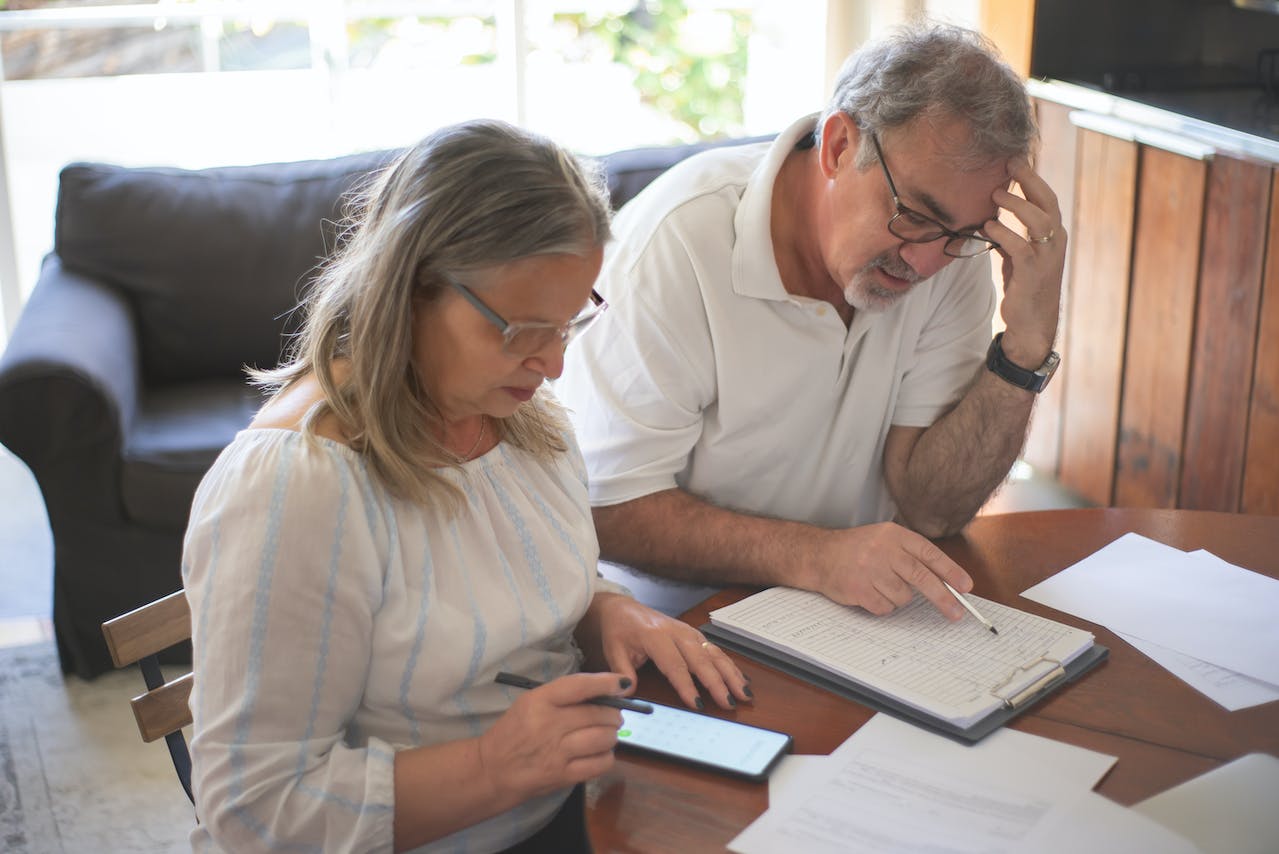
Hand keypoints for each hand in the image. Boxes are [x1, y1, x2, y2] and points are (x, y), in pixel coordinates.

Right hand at [477, 671, 625, 802]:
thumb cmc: (513, 732)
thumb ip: (563, 696)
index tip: (622, 684)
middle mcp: (549, 724)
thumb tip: (603, 692)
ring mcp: (557, 752)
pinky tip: (599, 753)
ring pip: (604, 738)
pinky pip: (600, 763)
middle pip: (598, 714)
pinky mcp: (563, 776)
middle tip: (613, 716)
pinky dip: (607, 756)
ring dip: (611, 735)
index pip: (580, 686)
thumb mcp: (530, 703)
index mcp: (539, 701)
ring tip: (605, 735)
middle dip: (613, 714)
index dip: (606, 683)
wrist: (492, 770)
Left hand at [580, 593, 751, 710]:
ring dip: (731, 674)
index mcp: (655, 636)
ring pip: (714, 653)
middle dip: (718, 683)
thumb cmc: (619, 630)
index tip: (697, 704)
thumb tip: (629, 693)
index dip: (687, 686)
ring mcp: (688, 632)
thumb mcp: (613, 650)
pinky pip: (715, 650)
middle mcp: (676, 632)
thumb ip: (623, 671)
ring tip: (744, 693)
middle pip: (701, 659)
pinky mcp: (694, 635)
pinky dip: (730, 665)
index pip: (674, 664)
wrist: (623, 608)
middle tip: (730, 702)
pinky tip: (741, 679)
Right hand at [807, 521, 972, 620]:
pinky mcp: (859, 588)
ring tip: (881, 585)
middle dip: (943, 598)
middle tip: (956, 613)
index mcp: (894, 535)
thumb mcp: (885, 540)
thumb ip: (911, 555)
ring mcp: (870, 569)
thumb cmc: (857, 549)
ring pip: (903, 597)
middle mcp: (883, 550)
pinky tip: (870, 592)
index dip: (950, 571)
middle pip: (922, 577)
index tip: (965, 587)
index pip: (929, 554)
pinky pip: (885, 607)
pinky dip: (882, 605)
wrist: (819, 555)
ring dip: (897, 597)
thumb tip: (946, 582)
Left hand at [983, 156, 1066, 365]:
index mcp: (1052, 234)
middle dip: (1029, 180)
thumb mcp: (1019, 255)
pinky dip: (1003, 234)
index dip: (1032, 178)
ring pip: (1038, 220)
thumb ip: (1012, 235)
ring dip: (1016, 205)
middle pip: (1048, 201)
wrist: (1032, 322)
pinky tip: (987, 227)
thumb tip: (990, 217)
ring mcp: (1046, 257)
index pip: (1046, 198)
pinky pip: (1020, 247)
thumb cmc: (1025, 285)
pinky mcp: (1033, 273)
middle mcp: (1055, 241)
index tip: (1014, 160)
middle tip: (1008, 165)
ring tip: (995, 195)